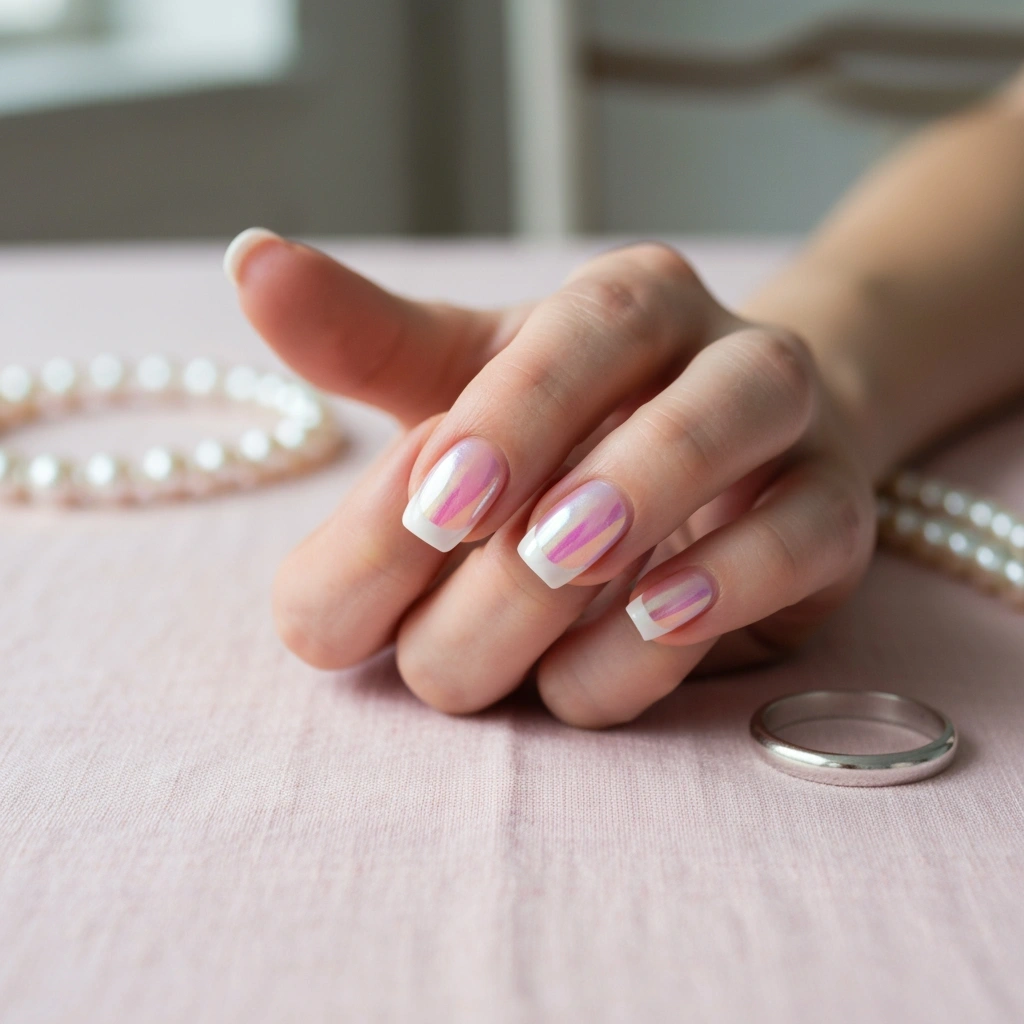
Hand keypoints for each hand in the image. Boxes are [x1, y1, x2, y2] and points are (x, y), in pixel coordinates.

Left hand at [229, 232, 876, 726]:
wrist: (738, 455)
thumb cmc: (580, 427)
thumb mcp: (471, 380)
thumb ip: (367, 339)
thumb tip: (250, 260)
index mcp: (618, 306)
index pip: (556, 345)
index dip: (497, 423)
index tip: (428, 509)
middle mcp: (708, 348)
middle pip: (631, 415)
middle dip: (536, 528)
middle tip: (466, 608)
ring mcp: (785, 429)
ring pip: (722, 449)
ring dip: (632, 520)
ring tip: (553, 578)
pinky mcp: (834, 515)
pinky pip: (798, 542)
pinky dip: (727, 586)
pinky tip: (654, 620)